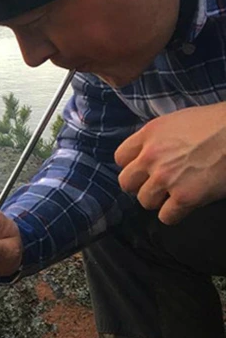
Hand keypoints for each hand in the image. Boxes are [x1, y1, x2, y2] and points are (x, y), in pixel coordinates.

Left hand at [115, 103, 225, 224]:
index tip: (145, 169)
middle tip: (157, 185)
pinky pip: (166, 217)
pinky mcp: (184, 196)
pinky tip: (188, 204)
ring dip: (159, 201)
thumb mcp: (181, 120)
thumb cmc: (219, 123)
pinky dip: (176, 214)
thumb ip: (160, 138)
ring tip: (177, 192)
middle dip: (140, 186)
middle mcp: (152, 156)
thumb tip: (149, 153)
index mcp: (150, 133)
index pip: (121, 157)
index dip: (133, 166)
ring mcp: (166, 178)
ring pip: (145, 201)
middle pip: (126, 183)